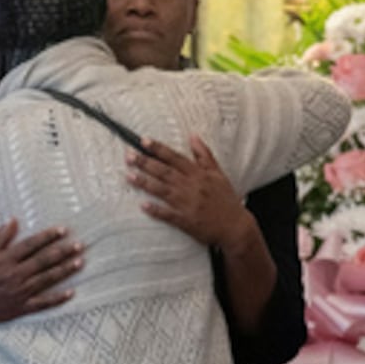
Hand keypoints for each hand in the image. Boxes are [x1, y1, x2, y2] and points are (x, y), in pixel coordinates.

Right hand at [0, 219, 82, 363]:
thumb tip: (13, 221)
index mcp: (5, 260)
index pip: (31, 245)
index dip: (48, 236)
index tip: (62, 230)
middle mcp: (15, 275)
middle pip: (43, 261)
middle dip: (62, 252)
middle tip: (79, 245)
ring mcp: (19, 292)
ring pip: (47, 279)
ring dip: (64, 270)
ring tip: (79, 262)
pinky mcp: (21, 308)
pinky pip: (43, 303)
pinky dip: (57, 298)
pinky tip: (71, 292)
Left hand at [125, 135, 252, 249]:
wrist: (236, 226)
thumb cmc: (226, 199)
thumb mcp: (218, 174)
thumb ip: (204, 155)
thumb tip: (193, 136)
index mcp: (199, 174)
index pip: (175, 157)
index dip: (158, 149)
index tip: (143, 141)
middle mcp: (191, 186)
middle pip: (165, 172)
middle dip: (145, 162)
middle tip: (128, 155)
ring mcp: (188, 204)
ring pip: (163, 190)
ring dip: (145, 183)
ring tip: (129, 176)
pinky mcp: (186, 220)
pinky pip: (168, 215)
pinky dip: (156, 210)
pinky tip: (143, 206)